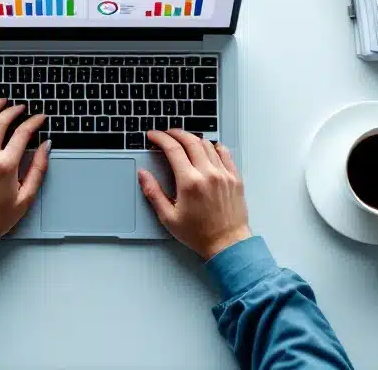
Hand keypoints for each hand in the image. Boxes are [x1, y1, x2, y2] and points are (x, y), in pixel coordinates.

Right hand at [138, 130, 250, 258]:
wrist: (228, 244)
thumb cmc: (199, 234)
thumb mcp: (168, 217)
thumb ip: (153, 193)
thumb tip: (143, 175)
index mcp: (189, 182)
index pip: (172, 149)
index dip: (160, 138)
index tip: (153, 136)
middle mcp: (208, 174)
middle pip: (190, 141)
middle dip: (175, 133)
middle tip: (166, 134)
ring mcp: (223, 174)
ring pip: (207, 144)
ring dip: (193, 139)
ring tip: (184, 141)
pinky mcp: (234, 178)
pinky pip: (225, 153)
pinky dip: (214, 146)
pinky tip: (208, 148)